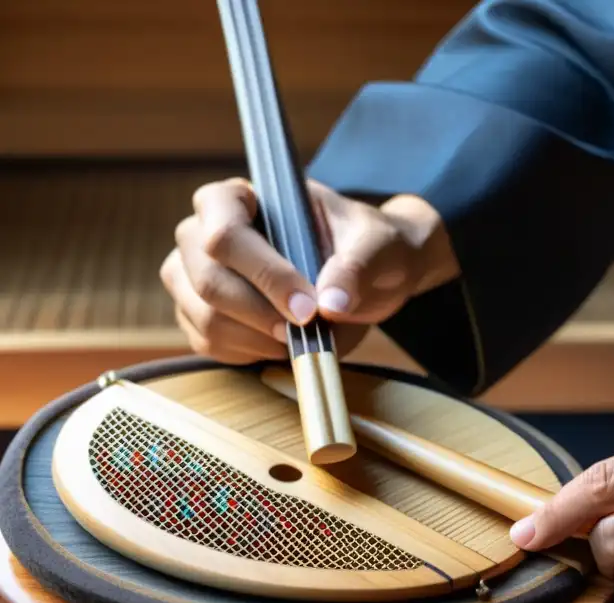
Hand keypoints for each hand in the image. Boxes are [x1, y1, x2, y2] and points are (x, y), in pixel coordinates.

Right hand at [161, 178, 458, 363]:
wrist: (372, 275)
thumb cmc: (368, 245)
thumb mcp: (378, 244)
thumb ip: (357, 266)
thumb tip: (329, 305)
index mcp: (240, 197)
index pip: (224, 230)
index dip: (263, 273)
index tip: (307, 305)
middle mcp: (204, 232)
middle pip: (208, 279)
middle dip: (262, 314)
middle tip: (309, 328)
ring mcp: (196, 276)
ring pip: (205, 317)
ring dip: (257, 338)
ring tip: (301, 337)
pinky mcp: (202, 315)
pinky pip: (208, 343)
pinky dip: (249, 353)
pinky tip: (283, 345)